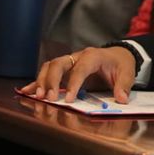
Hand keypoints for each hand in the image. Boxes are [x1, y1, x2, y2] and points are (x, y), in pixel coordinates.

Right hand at [19, 46, 135, 103]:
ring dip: (43, 81)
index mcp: (93, 56)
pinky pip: (48, 72)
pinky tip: (27, 91)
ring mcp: (70, 61)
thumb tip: (122, 98)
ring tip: (39, 97)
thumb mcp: (127, 73)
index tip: (69, 99)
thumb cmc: (121, 64)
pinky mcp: (65, 68)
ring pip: (50, 66)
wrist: (118, 55)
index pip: (81, 68)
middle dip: (52, 81)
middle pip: (59, 63)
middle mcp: (78, 56)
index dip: (74, 83)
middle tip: (50, 99)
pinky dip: (37, 82)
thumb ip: (124, 85)